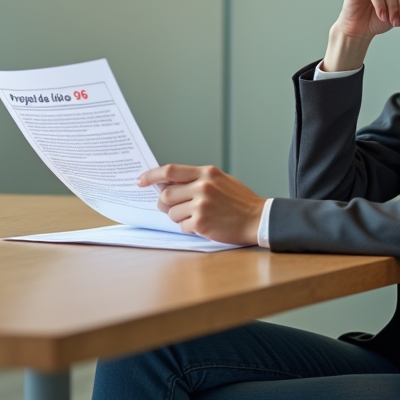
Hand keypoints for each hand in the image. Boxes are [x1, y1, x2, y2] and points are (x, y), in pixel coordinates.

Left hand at [137, 165, 264, 245]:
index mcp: (207, 173)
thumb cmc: (240, 201)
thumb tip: (171, 183)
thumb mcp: (221, 181)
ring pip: (172, 212)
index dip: (151, 175)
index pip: (170, 170)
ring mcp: (201, 205)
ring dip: (178, 218)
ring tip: (195, 217)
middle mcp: (202, 186)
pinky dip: (189, 229)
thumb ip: (198, 179)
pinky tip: (203, 226)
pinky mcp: (201, 223)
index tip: (140, 180)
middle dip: (164, 203)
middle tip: (170, 208)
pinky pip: (182, 226)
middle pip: (166, 194)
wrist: (258, 219)